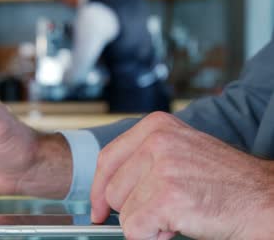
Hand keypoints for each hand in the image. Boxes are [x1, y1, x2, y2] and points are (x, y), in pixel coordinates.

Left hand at [91, 112, 273, 238]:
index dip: (98, 188)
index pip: (107, 159)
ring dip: (146, 223)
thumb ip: (144, 161)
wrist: (264, 198)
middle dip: (131, 209)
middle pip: (112, 188)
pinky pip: (135, 229)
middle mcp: (156, 141)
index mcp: (156, 127)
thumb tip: (107, 190)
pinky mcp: (167, 196)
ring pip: (123, 211)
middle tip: (162, 211)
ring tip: (175, 214)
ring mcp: (162, 168)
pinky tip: (176, 226)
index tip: (98, 208)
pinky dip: (151, 237)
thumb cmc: (224, 180)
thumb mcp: (179, 153)